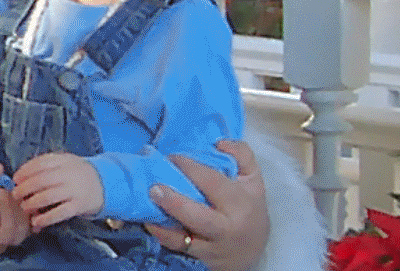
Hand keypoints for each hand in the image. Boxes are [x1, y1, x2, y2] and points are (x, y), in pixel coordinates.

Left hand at [11, 153, 102, 229]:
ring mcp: (74, 190)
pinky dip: (46, 218)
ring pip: (48, 196)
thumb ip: (47, 166)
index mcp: (64, 160)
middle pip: (41, 180)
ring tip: (24, 208)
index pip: (40, 163)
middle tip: (15, 195)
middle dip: (24, 188)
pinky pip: (60, 212)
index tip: (15, 179)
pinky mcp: (79, 206)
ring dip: (32, 203)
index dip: (25, 171)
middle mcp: (68, 174)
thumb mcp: (66, 162)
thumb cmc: (79, 174)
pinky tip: (36, 222)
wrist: (107, 183)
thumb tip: (21, 176)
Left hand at [144, 139, 269, 270]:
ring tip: (146, 206)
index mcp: (240, 202)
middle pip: (199, 217)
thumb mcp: (253, 179)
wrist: (252, 250)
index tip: (172, 157)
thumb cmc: (249, 207)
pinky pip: (178, 248)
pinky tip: (149, 222)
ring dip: (163, 223)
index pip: (213, 183)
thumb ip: (241, 154)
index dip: (190, 169)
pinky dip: (162, 235)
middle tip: (154, 187)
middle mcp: (227, 227)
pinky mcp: (200, 257)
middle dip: (174, 202)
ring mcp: (212, 246)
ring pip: (185, 238)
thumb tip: (219, 141)